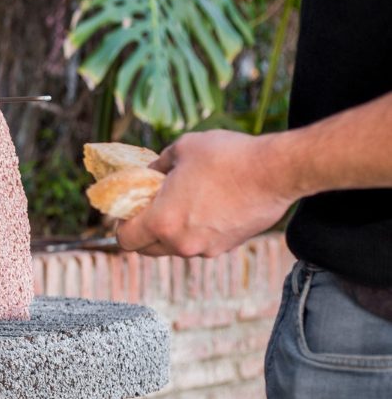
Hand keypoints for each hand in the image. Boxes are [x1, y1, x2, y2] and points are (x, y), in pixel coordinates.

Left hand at [116, 131, 297, 257]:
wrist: (276, 171)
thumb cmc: (226, 157)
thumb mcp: (181, 149)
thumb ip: (157, 165)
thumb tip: (150, 171)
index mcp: (162, 222)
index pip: (125, 240)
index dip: (122, 225)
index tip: (129, 210)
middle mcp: (181, 244)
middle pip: (148, 249)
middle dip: (144, 231)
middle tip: (152, 206)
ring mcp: (207, 248)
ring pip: (176, 247)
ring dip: (173, 231)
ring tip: (184, 202)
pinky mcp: (229, 247)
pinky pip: (202, 243)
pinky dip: (198, 231)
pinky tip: (209, 206)